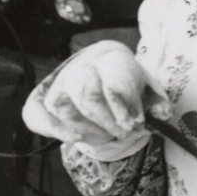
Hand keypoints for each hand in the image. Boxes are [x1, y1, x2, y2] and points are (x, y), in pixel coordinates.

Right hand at [22, 40, 165, 161]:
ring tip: (107, 135)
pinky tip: (76, 138)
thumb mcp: (148, 92)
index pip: (111, 74)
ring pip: (63, 107)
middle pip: (86, 92)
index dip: (123, 102)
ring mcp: (58, 82)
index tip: (135, 123)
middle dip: (107, 120)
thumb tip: (160, 115)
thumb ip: (157, 103)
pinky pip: (36, 115)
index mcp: (110, 56)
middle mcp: (80, 65)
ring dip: (87, 129)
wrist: (104, 78)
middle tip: (124, 133)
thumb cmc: (127, 88)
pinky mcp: (40, 99)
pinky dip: (55, 129)